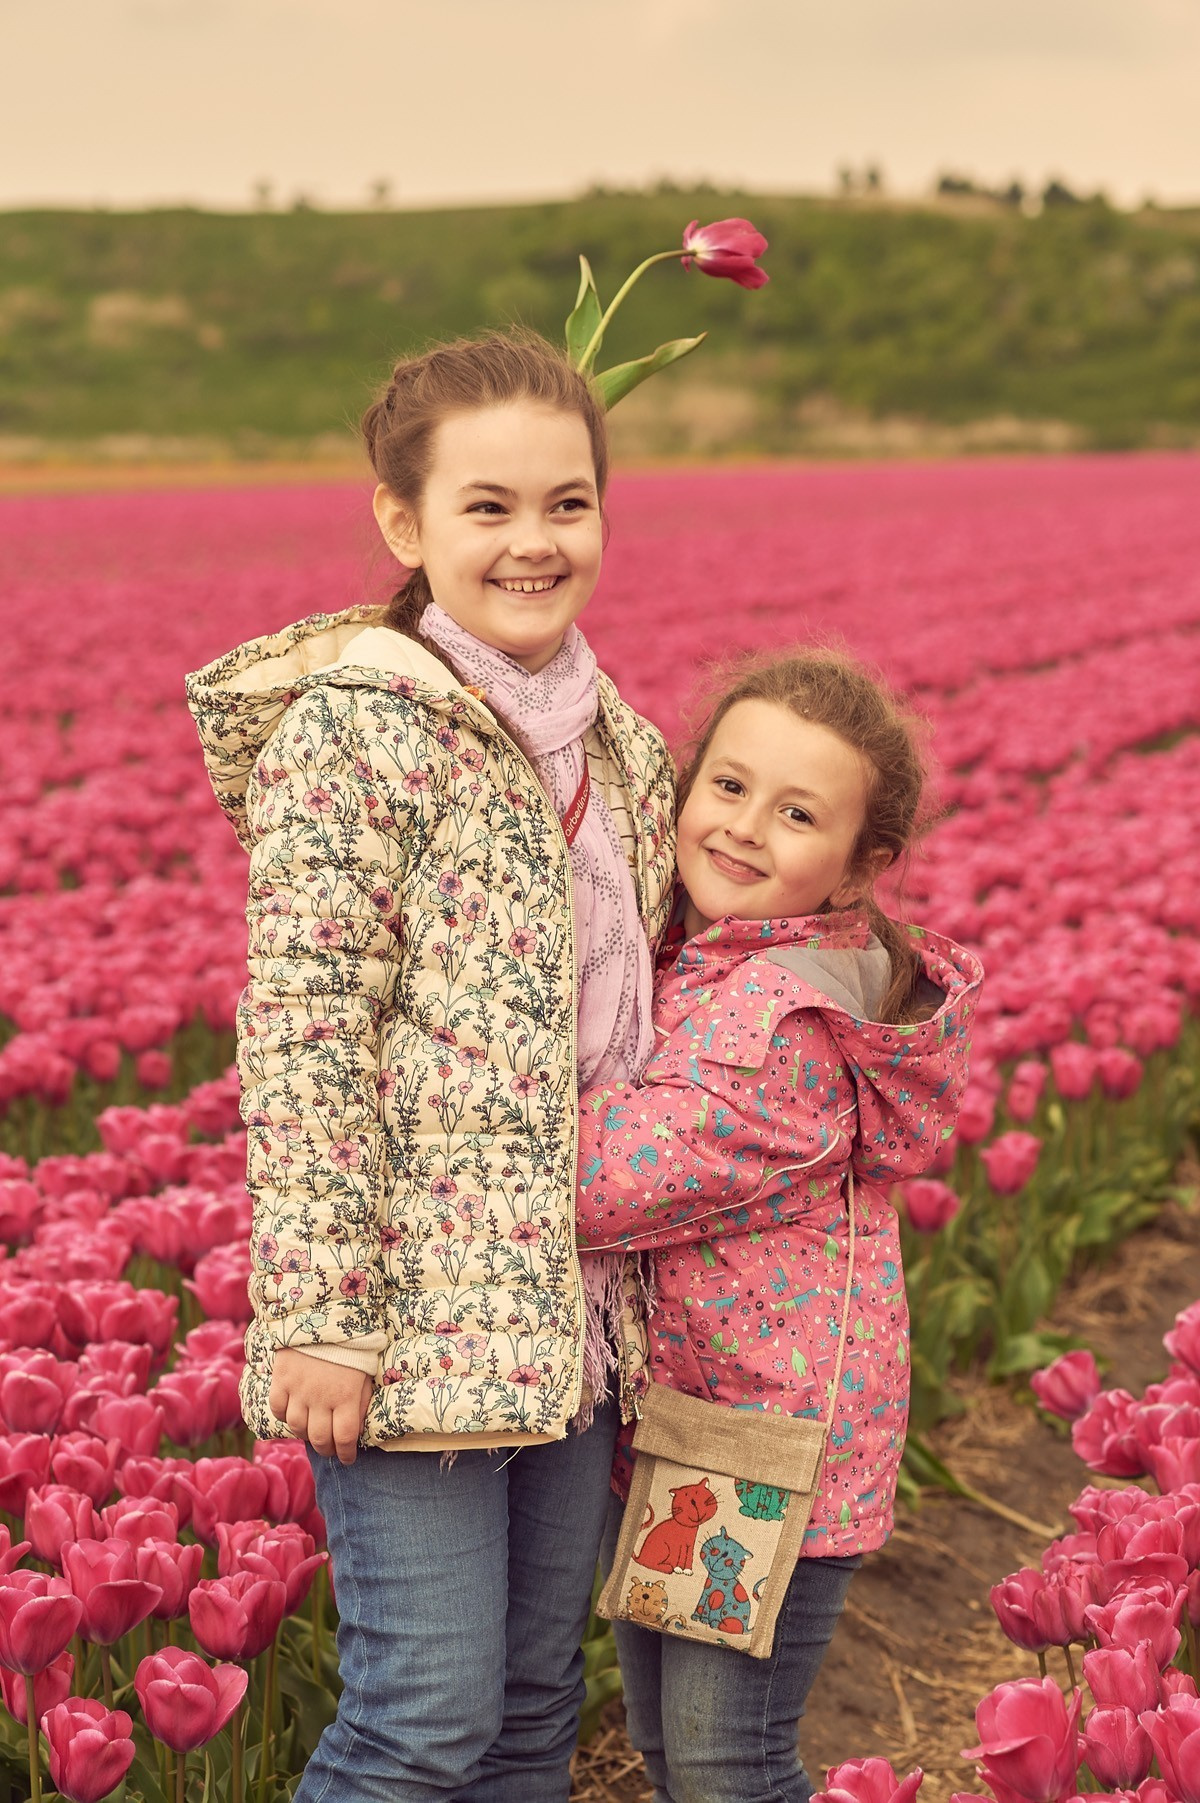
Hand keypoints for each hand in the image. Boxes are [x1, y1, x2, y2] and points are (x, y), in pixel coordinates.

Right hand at [269, 1349, 372, 1463]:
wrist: (324, 1313)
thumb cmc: (353, 1343)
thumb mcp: (367, 1371)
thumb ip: (362, 1399)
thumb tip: (358, 1426)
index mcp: (347, 1396)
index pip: (344, 1438)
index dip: (346, 1454)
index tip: (348, 1458)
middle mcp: (321, 1398)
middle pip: (319, 1439)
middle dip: (326, 1449)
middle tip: (329, 1449)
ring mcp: (298, 1389)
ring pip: (296, 1427)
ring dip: (305, 1434)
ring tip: (311, 1430)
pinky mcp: (281, 1378)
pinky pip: (277, 1408)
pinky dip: (283, 1415)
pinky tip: (292, 1412)